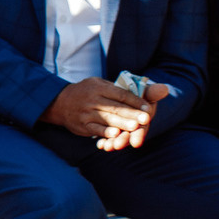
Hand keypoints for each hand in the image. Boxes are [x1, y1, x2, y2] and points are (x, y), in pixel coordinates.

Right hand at [44, 77, 161, 149]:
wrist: (59, 102)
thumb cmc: (88, 92)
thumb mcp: (103, 84)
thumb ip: (126, 89)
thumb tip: (159, 89)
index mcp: (98, 87)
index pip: (120, 94)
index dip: (135, 101)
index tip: (148, 108)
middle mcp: (91, 99)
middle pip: (115, 107)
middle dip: (131, 114)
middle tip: (146, 119)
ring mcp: (86, 113)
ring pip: (107, 119)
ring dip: (121, 124)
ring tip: (134, 127)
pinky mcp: (82, 125)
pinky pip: (95, 129)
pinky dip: (104, 133)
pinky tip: (115, 135)